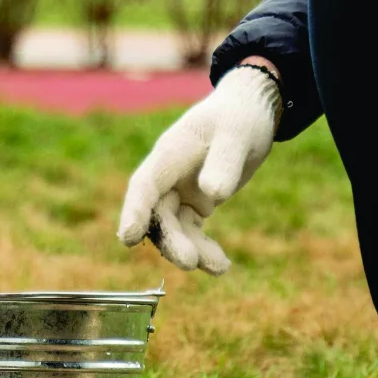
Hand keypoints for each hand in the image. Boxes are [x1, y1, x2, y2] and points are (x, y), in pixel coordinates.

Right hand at [117, 64, 279, 274]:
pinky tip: (222, 265)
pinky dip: (203, 248)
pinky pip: (192, 230)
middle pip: (158, 212)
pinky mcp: (196, 200)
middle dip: (171, 239)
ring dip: (190, 249)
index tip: (127, 238)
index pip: (145, 183)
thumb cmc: (241, 116)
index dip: (134, 210)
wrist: (250, 110)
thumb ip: (224, 162)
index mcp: (171, 152)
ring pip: (174, 226)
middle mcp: (169, 173)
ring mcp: (181, 188)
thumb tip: (212, 196)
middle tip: (191, 262)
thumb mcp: (237, 134)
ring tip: (219, 267)